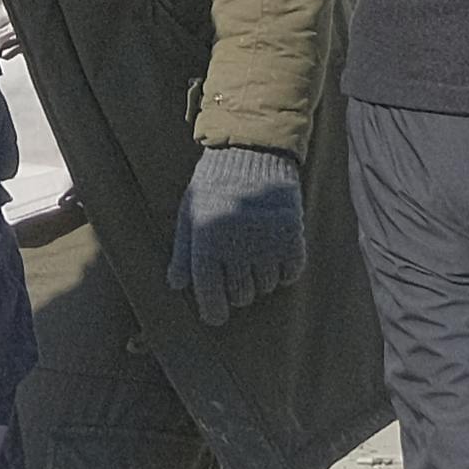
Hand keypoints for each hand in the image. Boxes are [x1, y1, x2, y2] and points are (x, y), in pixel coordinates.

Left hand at [167, 146, 307, 326]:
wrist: (251, 151)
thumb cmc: (213, 185)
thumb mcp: (190, 213)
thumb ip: (182, 252)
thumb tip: (176, 285)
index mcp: (207, 242)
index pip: (211, 295)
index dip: (213, 312)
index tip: (216, 316)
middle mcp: (236, 246)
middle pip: (242, 296)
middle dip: (238, 291)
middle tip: (237, 274)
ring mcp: (266, 241)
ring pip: (266, 286)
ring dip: (261, 278)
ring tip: (255, 255)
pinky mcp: (291, 234)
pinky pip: (290, 272)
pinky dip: (284, 269)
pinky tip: (276, 253)